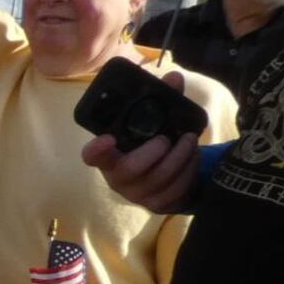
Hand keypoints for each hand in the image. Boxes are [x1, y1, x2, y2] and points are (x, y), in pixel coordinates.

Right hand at [81, 73, 197, 212]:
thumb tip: (174, 78)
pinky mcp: (157, 204)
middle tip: (167, 138)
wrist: (165, 179)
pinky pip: (174, 190)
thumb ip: (161, 101)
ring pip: (158, 179)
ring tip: (190, 141)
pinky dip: (188, 171)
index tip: (107, 139)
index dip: (97, 149)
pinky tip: (192, 158)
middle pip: (129, 170)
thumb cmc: (151, 145)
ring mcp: (136, 194)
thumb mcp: (152, 124)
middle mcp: (117, 178)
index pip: (92, 156)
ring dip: (179, 158)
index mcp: (108, 156)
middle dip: (152, 153)